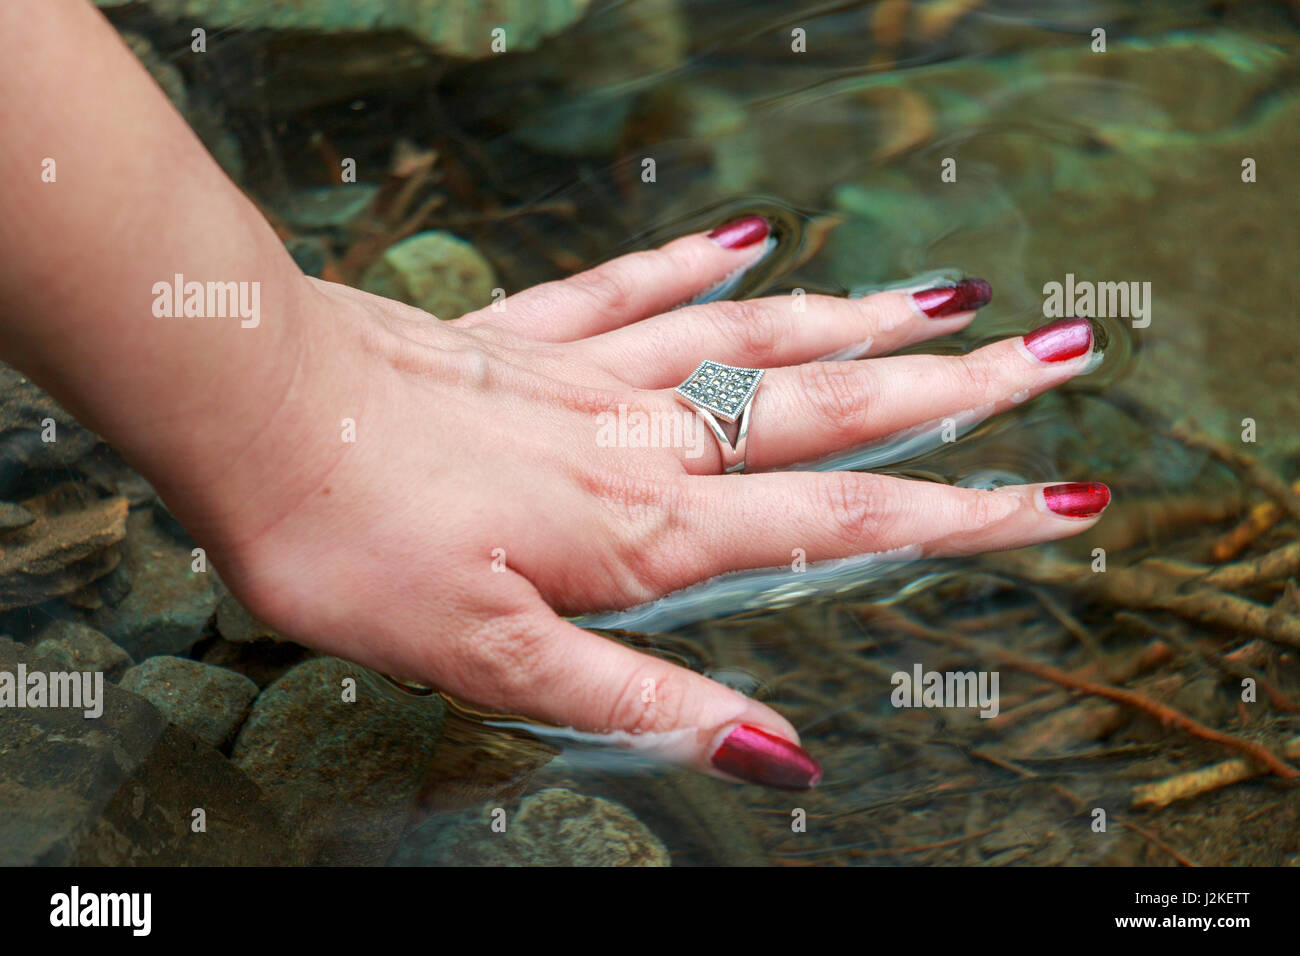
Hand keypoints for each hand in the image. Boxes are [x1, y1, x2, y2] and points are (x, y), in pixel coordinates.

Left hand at [192, 216, 1108, 789]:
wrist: (247, 407)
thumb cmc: (353, 541)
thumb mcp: (491, 663)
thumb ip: (639, 699)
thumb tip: (776, 754)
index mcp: (644, 529)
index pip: (838, 524)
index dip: (957, 516)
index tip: (1059, 498)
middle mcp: (638, 437)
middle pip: (825, 409)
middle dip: (952, 391)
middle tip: (1059, 354)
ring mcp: (584, 372)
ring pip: (748, 339)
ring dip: (857, 321)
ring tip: (948, 298)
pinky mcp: (522, 335)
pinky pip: (628, 289)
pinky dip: (693, 262)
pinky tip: (749, 236)